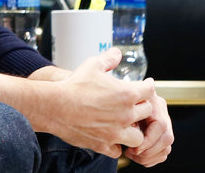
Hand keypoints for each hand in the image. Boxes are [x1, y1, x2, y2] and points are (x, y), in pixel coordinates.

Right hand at [44, 49, 161, 158]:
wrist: (55, 106)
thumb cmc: (73, 85)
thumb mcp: (92, 64)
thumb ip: (108, 59)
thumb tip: (117, 53)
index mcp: (126, 94)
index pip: (149, 91)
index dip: (148, 86)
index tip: (146, 86)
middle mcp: (125, 114)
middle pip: (147, 112)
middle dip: (143, 107)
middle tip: (135, 104)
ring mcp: (116, 132)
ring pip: (138, 137)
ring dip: (134, 130)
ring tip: (126, 125)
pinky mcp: (104, 144)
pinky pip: (118, 151)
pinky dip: (117, 145)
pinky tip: (111, 137)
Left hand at [123, 78, 173, 166]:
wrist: (128, 97)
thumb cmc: (124, 100)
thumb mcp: (125, 105)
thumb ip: (128, 116)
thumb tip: (131, 132)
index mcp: (156, 105)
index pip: (160, 126)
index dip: (148, 141)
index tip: (133, 149)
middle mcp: (164, 115)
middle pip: (167, 139)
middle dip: (148, 152)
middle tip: (131, 153)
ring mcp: (166, 126)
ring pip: (166, 149)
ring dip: (149, 157)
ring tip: (132, 155)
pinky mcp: (163, 136)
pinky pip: (163, 153)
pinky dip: (151, 159)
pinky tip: (137, 156)